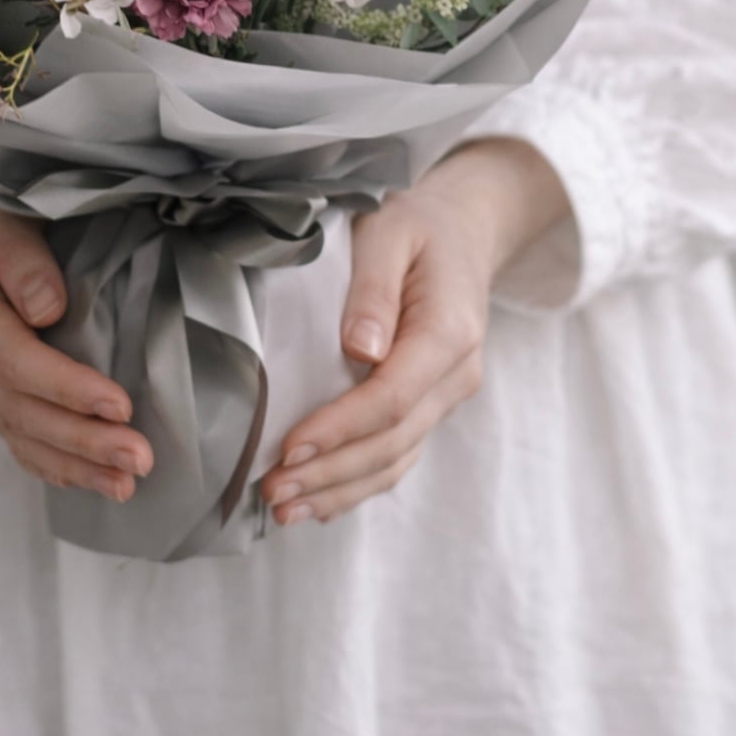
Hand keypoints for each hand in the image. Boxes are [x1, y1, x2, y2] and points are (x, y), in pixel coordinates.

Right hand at [0, 140, 153, 502]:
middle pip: (18, 405)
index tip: (120, 407)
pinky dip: (50, 458)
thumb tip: (48, 310)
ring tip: (126, 484)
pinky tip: (91, 479)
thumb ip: (16, 247)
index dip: (65, 387)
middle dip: (79, 439)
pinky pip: (14, 424)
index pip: (12, 356)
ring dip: (72, 461)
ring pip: (16, 426)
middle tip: (138, 461)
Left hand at [261, 139, 568, 526]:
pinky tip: (319, 502)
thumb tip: (360, 348)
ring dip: (340, 491)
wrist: (463, 231)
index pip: (392, 397)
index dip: (340, 428)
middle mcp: (456, 374)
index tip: (290, 448)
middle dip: (330, 473)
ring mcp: (447, 395)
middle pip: (392, 441)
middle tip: (272, 491)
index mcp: (449, 332)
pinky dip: (359, 484)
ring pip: (395, 459)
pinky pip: (398, 455)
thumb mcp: (391, 231)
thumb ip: (374, 288)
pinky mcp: (431, 405)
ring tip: (284, 509)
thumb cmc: (418, 226)